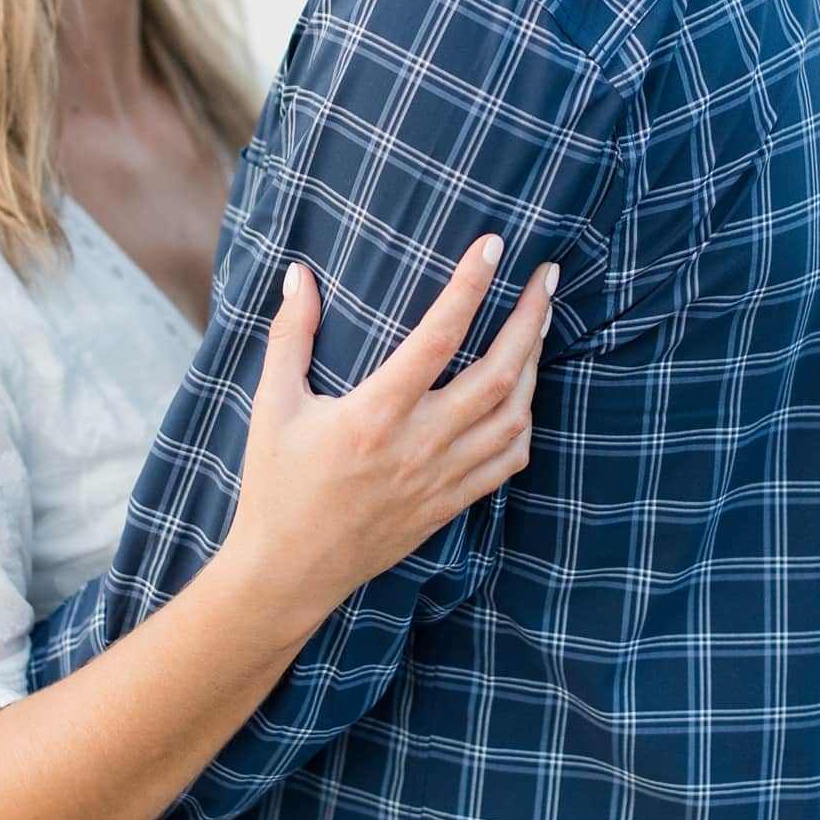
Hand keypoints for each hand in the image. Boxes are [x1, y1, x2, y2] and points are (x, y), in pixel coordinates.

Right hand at [223, 237, 558, 633]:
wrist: (288, 572)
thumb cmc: (276, 485)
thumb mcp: (273, 404)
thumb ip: (291, 335)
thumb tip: (298, 274)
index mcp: (375, 415)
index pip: (438, 337)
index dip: (470, 287)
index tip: (492, 246)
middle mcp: (418, 446)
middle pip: (498, 375)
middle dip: (529, 319)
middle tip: (546, 277)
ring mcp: (440, 480)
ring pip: (513, 417)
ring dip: (533, 366)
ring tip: (539, 325)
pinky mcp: (448, 506)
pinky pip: (506, 462)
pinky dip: (523, 423)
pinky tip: (522, 397)